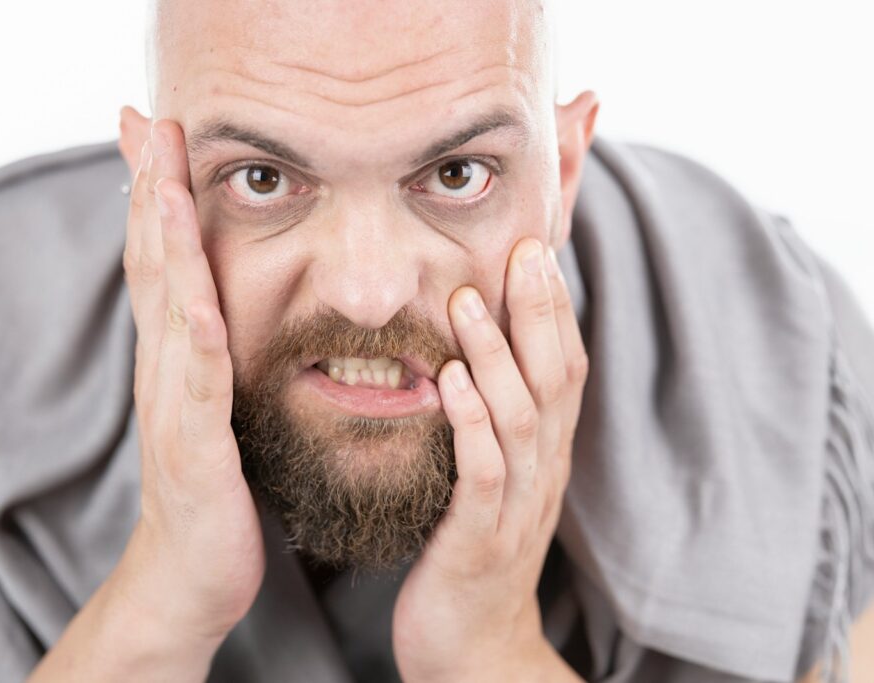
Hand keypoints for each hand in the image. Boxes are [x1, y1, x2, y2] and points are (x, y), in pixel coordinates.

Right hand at [113, 111, 265, 645]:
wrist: (192, 573)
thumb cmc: (213, 486)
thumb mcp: (212, 404)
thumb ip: (213, 352)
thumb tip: (224, 302)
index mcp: (173, 357)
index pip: (159, 261)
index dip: (154, 195)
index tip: (155, 133)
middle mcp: (163, 371)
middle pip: (152, 266)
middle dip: (148, 191)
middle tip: (146, 122)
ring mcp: (174, 408)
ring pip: (169, 312)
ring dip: (164, 247)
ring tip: (161, 182)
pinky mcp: (196, 450)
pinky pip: (199, 388)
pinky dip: (197, 342)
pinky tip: (199, 305)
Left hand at [391, 238, 588, 681]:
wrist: (472, 646)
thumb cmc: (474, 551)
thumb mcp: (494, 478)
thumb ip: (494, 421)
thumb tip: (474, 354)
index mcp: (545, 452)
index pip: (563, 364)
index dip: (554, 305)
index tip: (538, 245)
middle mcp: (542, 470)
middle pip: (555, 377)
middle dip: (540, 310)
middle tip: (524, 247)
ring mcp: (516, 506)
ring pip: (519, 417)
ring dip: (496, 355)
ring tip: (468, 301)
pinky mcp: (480, 539)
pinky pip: (482, 473)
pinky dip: (471, 424)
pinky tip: (450, 382)